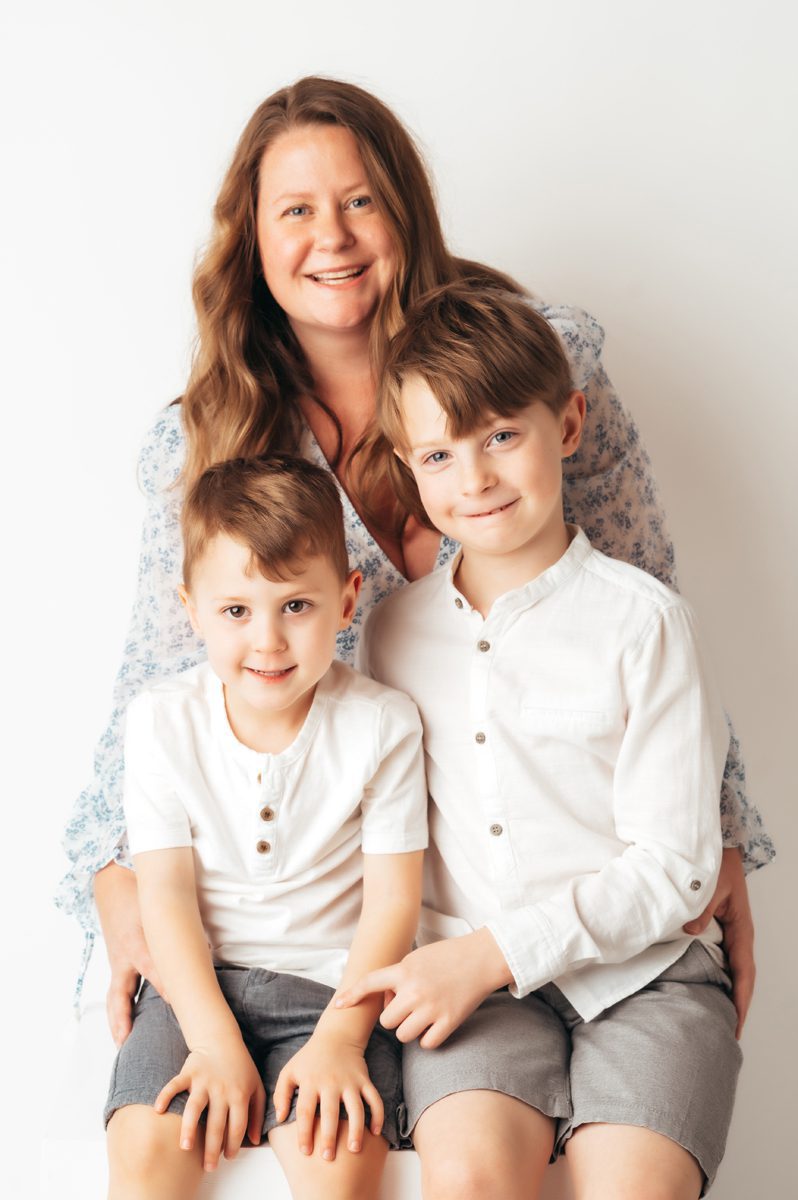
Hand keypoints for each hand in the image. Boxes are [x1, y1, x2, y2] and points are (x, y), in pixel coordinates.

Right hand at [94, 861, 165, 1045]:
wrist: (112, 877)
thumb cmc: (140, 889)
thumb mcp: (159, 904)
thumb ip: (181, 925)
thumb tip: (208, 948)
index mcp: (136, 943)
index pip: (155, 973)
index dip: (169, 991)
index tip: (183, 1007)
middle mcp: (124, 956)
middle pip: (124, 994)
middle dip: (128, 1018)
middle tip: (132, 1041)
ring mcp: (118, 960)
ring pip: (116, 996)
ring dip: (119, 1019)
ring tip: (123, 1042)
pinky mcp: (116, 960)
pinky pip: (116, 989)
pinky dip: (119, 1008)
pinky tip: (125, 1025)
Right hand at [154, 1038, 265, 1171]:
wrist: (221, 1040)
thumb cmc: (240, 1067)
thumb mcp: (256, 1087)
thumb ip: (258, 1113)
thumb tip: (256, 1141)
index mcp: (239, 1094)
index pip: (237, 1126)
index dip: (233, 1145)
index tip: (228, 1157)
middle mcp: (222, 1089)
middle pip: (217, 1124)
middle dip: (212, 1149)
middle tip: (208, 1167)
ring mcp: (204, 1081)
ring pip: (195, 1108)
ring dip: (190, 1128)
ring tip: (186, 1147)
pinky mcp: (188, 1072)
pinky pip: (175, 1085)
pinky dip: (165, 1096)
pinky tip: (159, 1110)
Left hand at [272, 1034, 383, 1160]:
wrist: (336, 1035)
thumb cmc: (309, 1058)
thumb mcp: (289, 1071)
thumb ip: (280, 1094)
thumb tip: (280, 1118)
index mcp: (310, 1082)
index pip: (305, 1111)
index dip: (304, 1133)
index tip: (305, 1151)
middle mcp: (330, 1082)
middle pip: (330, 1113)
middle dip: (329, 1137)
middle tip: (328, 1157)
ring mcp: (349, 1081)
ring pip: (356, 1108)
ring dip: (356, 1130)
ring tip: (354, 1149)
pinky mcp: (364, 1080)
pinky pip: (374, 1098)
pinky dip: (377, 1114)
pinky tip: (375, 1132)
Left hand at [335, 929, 511, 1048]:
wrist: (481, 958)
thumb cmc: (448, 955)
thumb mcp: (418, 958)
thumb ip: (399, 976)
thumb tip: (385, 998)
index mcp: (404, 970)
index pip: (369, 982)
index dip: (352, 995)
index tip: (337, 1006)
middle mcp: (414, 990)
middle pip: (387, 1021)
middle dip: (395, 1018)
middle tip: (409, 1008)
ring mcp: (431, 1007)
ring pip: (404, 1035)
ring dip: (410, 1031)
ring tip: (423, 1016)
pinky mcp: (449, 1021)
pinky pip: (427, 1044)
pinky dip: (429, 1039)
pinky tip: (436, 1025)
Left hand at [683, 847, 754, 1037]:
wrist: (719, 849)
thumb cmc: (717, 865)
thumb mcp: (711, 885)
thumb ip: (702, 908)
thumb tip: (690, 932)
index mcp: (742, 929)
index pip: (744, 972)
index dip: (741, 999)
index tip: (736, 1023)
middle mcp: (738, 936)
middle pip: (740, 978)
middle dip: (737, 1005)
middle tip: (726, 1033)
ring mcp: (729, 934)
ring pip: (730, 970)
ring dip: (727, 992)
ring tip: (716, 1018)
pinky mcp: (719, 929)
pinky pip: (719, 957)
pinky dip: (716, 975)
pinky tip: (705, 987)